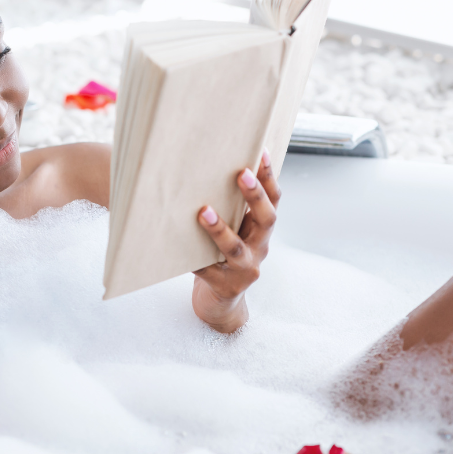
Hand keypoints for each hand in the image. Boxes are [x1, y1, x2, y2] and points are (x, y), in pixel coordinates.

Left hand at [192, 149, 280, 331]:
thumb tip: (205, 168)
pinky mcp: (224, 286)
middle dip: (255, 195)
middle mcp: (259, 248)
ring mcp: (244, 269)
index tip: (259, 152)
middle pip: (266, 220)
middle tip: (241, 173)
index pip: (274, 200)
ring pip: (235, 248)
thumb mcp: (234, 231)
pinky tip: (178, 250)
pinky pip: (207, 270)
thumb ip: (230, 209)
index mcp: (261, 230)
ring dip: (220, 229)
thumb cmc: (222, 256)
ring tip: (204, 212)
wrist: (220, 301)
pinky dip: (194, 260)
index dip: (269, 177)